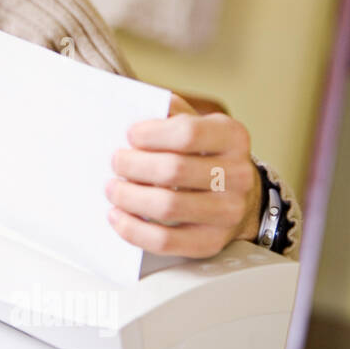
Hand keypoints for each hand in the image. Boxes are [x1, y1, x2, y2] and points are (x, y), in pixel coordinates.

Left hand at [105, 93, 262, 256]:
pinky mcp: (211, 241)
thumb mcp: (195, 124)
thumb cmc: (203, 154)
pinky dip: (133, 229)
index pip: (188, 133)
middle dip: (132, 165)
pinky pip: (165, 240)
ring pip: (168, 206)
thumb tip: (131, 107)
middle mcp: (237, 174)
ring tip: (112, 188)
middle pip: (173, 170)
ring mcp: (228, 211)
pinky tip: (117, 216)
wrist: (236, 194)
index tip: (130, 135)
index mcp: (232, 137)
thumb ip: (168, 113)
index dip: (151, 134)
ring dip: (128, 197)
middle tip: (115, 162)